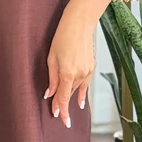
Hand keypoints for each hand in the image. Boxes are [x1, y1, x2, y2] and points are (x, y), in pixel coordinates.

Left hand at [44, 7, 95, 126]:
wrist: (79, 24)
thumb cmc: (62, 37)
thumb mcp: (51, 58)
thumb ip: (52, 78)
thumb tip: (50, 93)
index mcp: (68, 73)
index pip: (63, 97)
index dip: (60, 108)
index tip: (58, 118)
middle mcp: (80, 74)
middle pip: (69, 94)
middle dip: (61, 103)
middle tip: (54, 112)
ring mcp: (87, 71)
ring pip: (76, 89)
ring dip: (69, 96)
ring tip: (62, 107)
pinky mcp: (91, 67)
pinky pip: (85, 84)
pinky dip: (82, 93)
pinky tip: (81, 103)